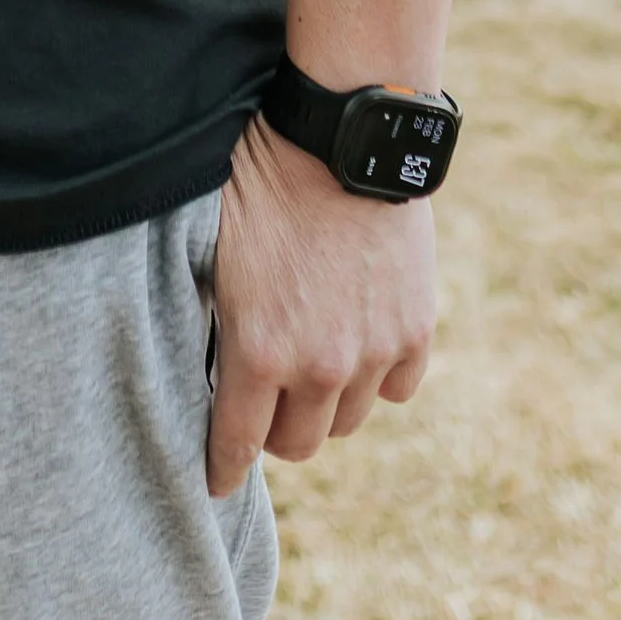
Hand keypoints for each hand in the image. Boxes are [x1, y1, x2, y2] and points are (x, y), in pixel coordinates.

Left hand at [206, 112, 434, 492]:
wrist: (342, 136)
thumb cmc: (263, 181)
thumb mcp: (214, 252)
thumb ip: (218, 320)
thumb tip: (205, 363)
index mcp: (258, 352)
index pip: (236, 445)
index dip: (223, 468)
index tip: (217, 484)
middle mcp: (319, 366)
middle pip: (298, 444)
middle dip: (275, 429)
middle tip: (265, 402)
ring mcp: (373, 351)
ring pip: (347, 420)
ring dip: (327, 402)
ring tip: (312, 366)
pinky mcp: (414, 329)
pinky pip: (396, 387)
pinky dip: (378, 374)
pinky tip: (360, 343)